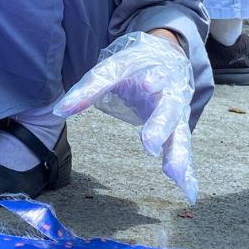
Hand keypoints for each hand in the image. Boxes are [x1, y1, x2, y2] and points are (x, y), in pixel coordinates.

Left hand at [52, 29, 197, 201]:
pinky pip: (184, 152)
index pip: (154, 74)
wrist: (168, 57)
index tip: (147, 85)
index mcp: (155, 72)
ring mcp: (179, 114)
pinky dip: (187, 172)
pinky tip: (189, 191)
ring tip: (174, 174)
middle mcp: (172, 94)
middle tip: (149, 143)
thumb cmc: (135, 66)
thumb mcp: (111, 70)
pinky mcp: (180, 130)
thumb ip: (87, 90)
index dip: (153, 79)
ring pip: (180, 134)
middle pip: (168, 110)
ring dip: (177, 154)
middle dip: (159, 125)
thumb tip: (59, 111)